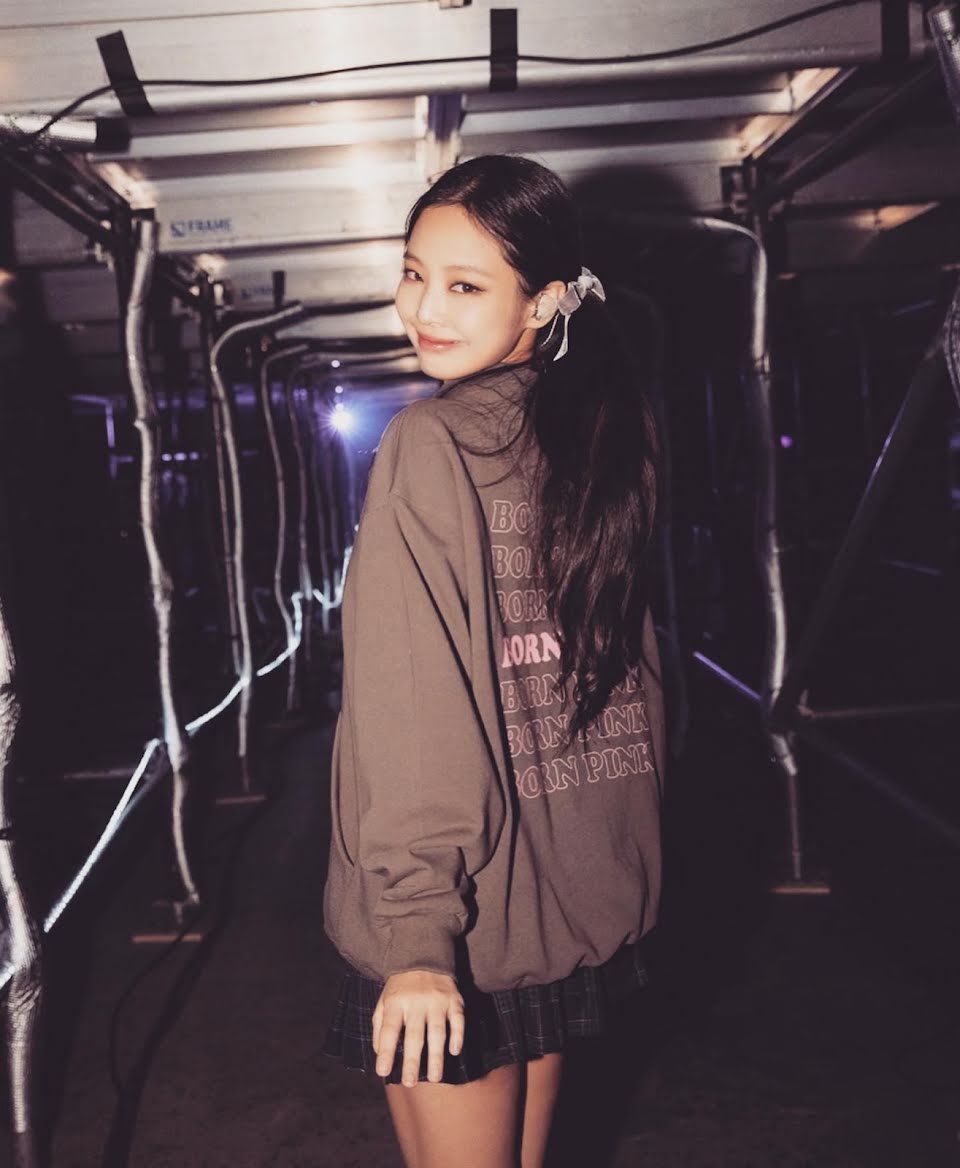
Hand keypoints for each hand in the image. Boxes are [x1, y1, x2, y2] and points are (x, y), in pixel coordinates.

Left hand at [372, 969, 464, 1086]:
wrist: (423, 955)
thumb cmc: (401, 987)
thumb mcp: (384, 1001)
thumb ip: (380, 1027)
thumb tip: (380, 1054)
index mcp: (396, 1002)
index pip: (390, 1030)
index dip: (387, 1051)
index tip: (383, 1072)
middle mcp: (416, 1001)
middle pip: (414, 1035)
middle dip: (412, 1061)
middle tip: (410, 1082)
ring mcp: (437, 1000)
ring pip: (437, 1031)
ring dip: (436, 1056)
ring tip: (434, 1078)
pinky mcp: (454, 999)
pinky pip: (458, 1020)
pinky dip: (457, 1036)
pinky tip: (454, 1052)